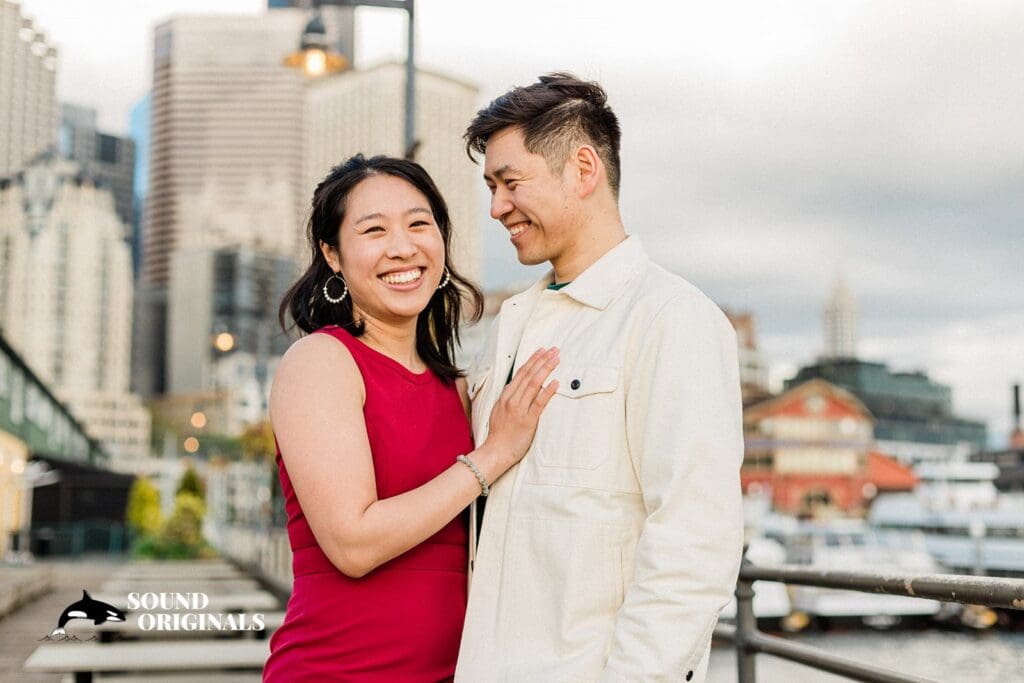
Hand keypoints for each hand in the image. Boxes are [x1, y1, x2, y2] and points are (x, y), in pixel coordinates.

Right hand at [484, 347, 558, 470]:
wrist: (496, 451)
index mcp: (505, 396)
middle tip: (554, 350)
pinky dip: (547, 391)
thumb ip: (508, 399)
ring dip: (545, 370)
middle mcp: (511, 400)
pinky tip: (555, 382)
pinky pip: (539, 403)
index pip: (520, 373)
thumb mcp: (499, 411)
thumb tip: (517, 388)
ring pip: (533, 384)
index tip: (542, 351)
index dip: (532, 360)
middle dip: (542, 360)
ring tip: (556, 359)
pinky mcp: (527, 420)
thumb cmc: (499, 434)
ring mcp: (519, 409)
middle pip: (528, 375)